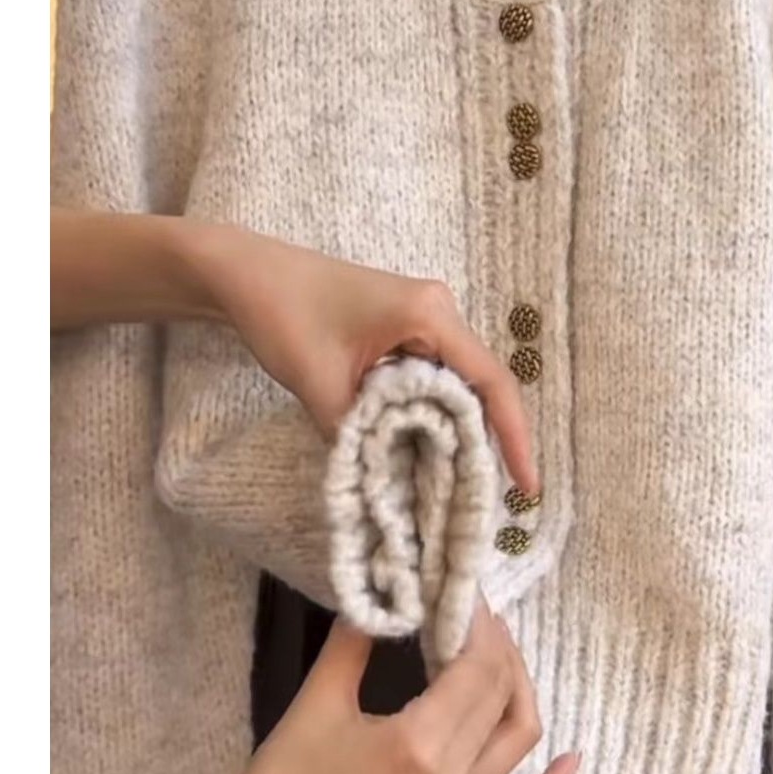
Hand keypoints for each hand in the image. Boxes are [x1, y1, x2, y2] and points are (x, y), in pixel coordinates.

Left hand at [195, 226, 537, 492]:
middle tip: (493, 499)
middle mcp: (439, 312)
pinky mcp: (404, 330)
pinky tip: (428, 451)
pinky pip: (433, 378)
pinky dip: (433, 416)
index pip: (490, 382)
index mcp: (430, 315)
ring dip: (460, 432)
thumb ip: (360, 437)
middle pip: (482, 386)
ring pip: (458, 385)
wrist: (245, 274)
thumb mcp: (321, 384)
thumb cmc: (282, 314)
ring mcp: (424, 319)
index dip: (514, 437)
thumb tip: (390, 486)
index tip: (527, 486)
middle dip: (490, 442)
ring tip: (465, 485)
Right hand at [207, 597, 577, 773]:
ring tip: (501, 655)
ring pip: (517, 744)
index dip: (480, 624)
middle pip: (502, 698)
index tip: (466, 592)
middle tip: (475, 615)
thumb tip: (387, 590)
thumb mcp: (317, 698)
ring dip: (518, 692)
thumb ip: (357, 639)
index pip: (477, 669)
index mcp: (418, 745)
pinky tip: (570, 759)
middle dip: (497, 648)